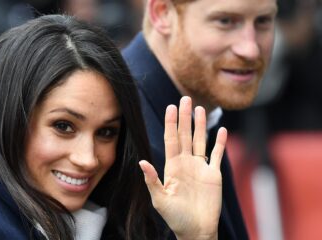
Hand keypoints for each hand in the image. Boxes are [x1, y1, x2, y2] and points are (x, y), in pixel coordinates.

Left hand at [139, 96, 226, 239]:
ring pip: (200, 140)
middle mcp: (185, 163)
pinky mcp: (214, 174)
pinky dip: (220, 142)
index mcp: (172, 166)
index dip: (171, 123)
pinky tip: (221, 129)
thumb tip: (142, 162)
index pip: (171, 139)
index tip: (170, 107)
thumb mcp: (160, 199)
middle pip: (185, 135)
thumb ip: (152, 180)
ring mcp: (200, 167)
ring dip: (200, 125)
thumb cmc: (175, 217)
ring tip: (200, 108)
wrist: (195, 230)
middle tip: (185, 98)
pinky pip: (217, 155)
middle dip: (185, 117)